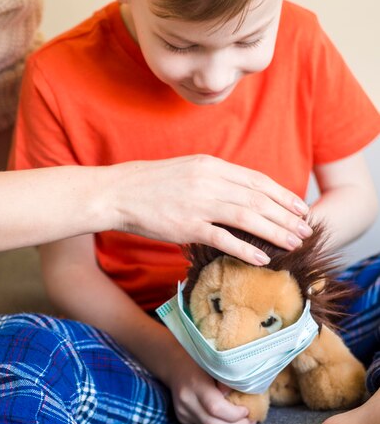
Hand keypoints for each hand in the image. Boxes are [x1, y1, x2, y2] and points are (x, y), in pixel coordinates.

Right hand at [103, 155, 311, 264]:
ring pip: (248, 218)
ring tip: (295, 244)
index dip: (282, 195)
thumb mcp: (186, 169)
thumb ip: (214, 177)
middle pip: (258, 199)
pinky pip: (223, 239)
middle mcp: (209, 181)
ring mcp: (198, 203)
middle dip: (286, 216)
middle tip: (306, 230)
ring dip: (275, 232)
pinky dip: (245, 249)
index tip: (300, 207)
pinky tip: (263, 259)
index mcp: (210, 164)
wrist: (117, 192)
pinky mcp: (186, 226)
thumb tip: (240, 191)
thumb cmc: (149, 183)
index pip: (256, 180)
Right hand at [166, 349, 254, 423]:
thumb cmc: (200, 361)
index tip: (248, 410)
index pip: (216, 408)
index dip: (235, 414)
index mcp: (194, 383)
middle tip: (251, 421)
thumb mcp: (215, 363)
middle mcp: (186, 400)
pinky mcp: (183, 418)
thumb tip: (242, 396)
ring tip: (244, 422)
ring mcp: (182, 411)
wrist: (175, 365)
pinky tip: (228, 420)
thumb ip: (227, 380)